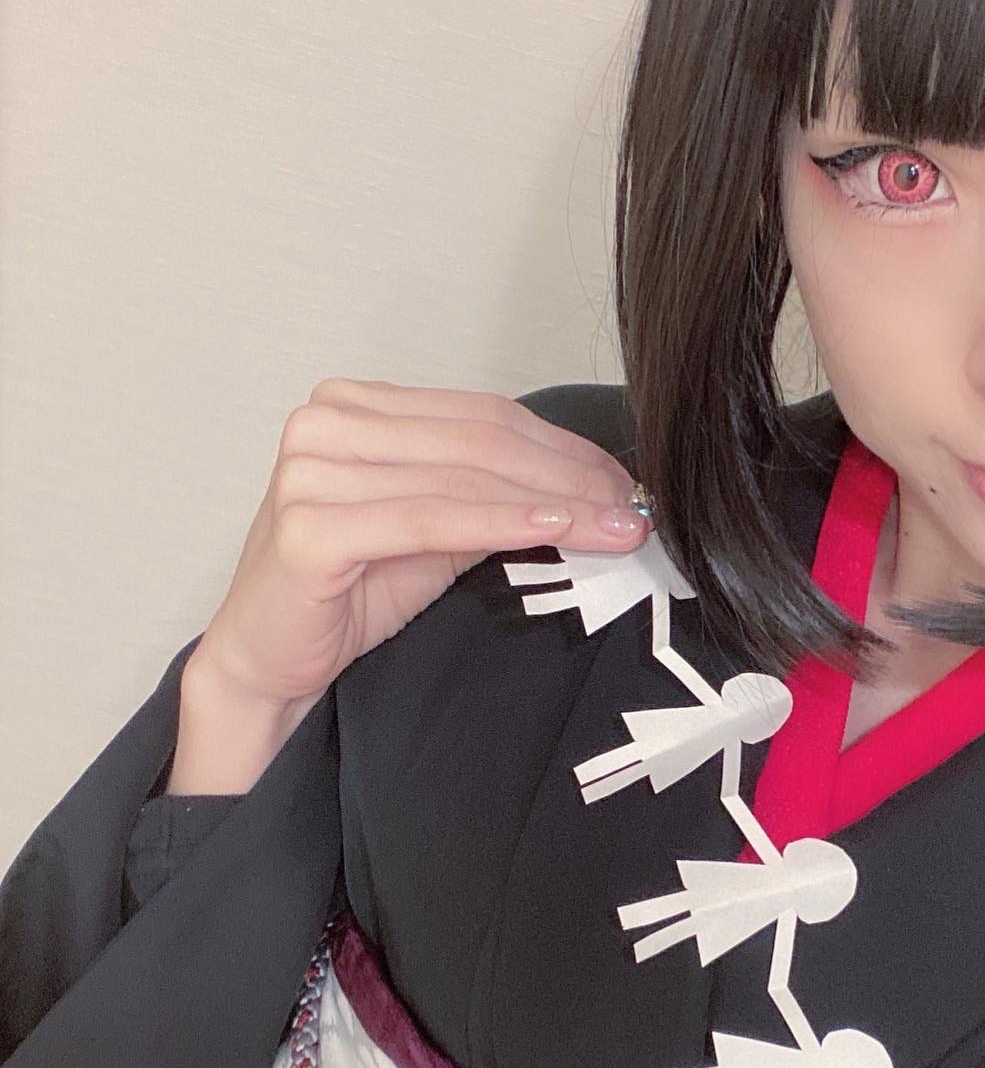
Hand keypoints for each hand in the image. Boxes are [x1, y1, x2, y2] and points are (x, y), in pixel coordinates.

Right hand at [192, 376, 647, 710]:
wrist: (268, 659)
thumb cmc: (348, 594)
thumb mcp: (435, 533)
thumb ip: (493, 498)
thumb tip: (593, 492)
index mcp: (354, 407)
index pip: (482, 415)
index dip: (562, 448)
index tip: (624, 483)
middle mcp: (326, 424)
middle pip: (479, 440)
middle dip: (568, 477)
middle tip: (632, 509)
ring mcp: (312, 471)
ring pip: (462, 477)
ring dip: (551, 503)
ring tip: (614, 528)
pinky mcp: (309, 527)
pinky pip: (428, 519)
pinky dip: (497, 524)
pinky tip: (552, 530)